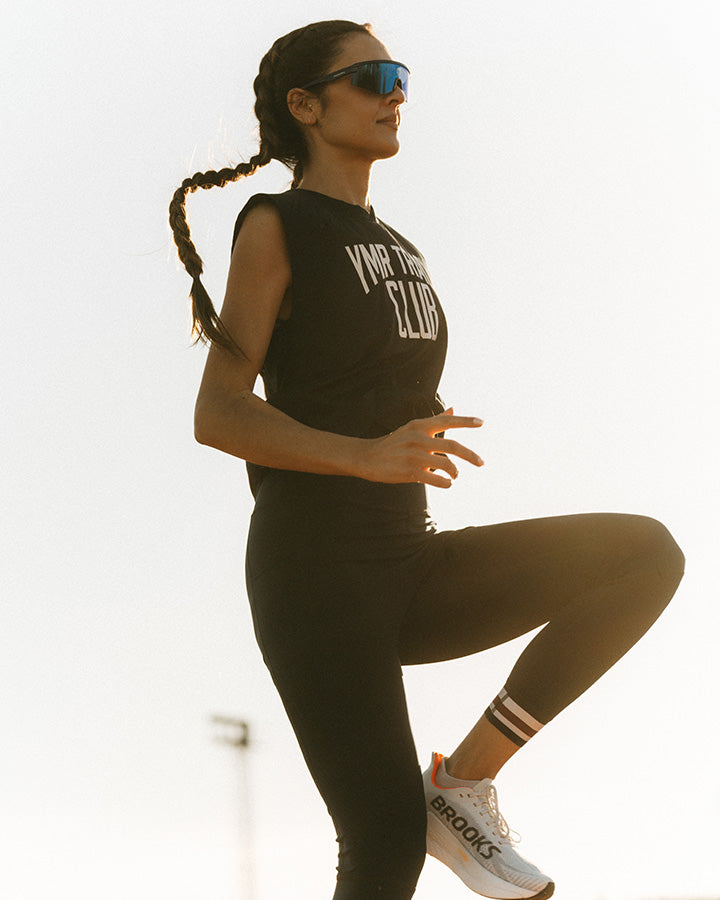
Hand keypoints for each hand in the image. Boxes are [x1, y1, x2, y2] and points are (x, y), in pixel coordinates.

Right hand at [359, 408, 483, 487]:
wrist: (367, 457)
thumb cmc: (393, 443)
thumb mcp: (413, 427)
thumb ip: (435, 420)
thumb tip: (453, 409)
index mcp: (420, 426)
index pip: (447, 421)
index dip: (466, 422)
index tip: (482, 422)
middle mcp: (418, 438)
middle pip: (452, 446)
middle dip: (470, 455)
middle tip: (481, 462)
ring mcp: (414, 455)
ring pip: (446, 464)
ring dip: (455, 472)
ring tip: (455, 476)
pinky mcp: (409, 471)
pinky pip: (435, 479)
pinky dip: (445, 483)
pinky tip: (446, 483)